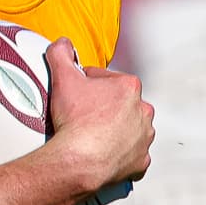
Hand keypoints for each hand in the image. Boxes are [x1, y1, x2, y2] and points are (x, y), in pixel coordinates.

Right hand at [40, 39, 153, 191]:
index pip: (107, 80)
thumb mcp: (62, 78)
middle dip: (106, 108)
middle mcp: (143, 111)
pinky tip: (106, 156)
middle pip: (121, 105)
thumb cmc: (75, 120)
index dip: (89, 86)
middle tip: (85, 117)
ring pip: (130, 129)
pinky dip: (122, 156)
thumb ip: (61, 54)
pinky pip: (133, 156)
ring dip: (117, 131)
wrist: (79, 161)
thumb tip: (62, 43)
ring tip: (95, 137)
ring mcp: (144, 138)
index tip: (78, 96)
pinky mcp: (141, 161)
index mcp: (130, 87)